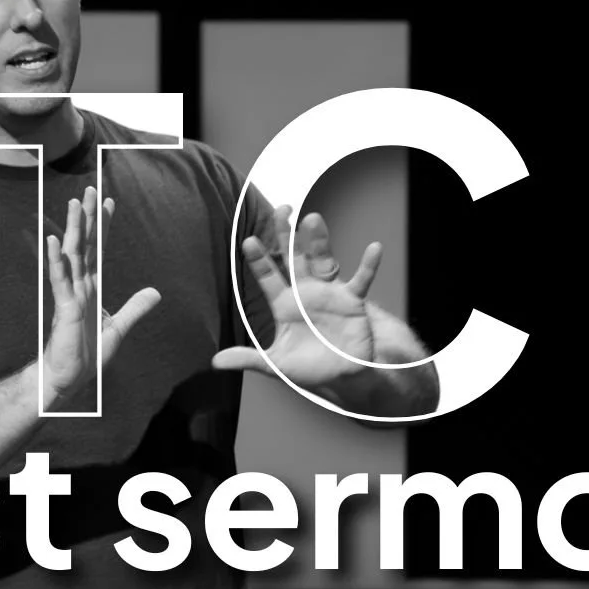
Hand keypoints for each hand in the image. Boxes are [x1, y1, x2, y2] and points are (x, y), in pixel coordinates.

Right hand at [41, 186, 161, 406]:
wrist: (69, 379)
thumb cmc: (87, 355)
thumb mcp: (119, 328)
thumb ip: (135, 308)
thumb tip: (155, 291)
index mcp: (91, 288)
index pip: (98, 250)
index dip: (104, 226)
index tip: (108, 201)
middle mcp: (79, 286)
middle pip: (85, 245)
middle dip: (88, 217)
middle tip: (90, 189)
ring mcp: (70, 295)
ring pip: (72, 255)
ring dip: (74, 229)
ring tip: (74, 204)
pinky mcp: (64, 309)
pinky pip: (60, 280)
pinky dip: (56, 260)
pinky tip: (54, 240)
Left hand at [213, 206, 383, 389]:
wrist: (341, 378)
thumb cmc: (308, 368)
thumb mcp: (276, 364)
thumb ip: (248, 358)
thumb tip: (215, 362)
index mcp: (283, 304)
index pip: (267, 276)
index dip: (258, 259)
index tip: (249, 241)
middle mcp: (304, 292)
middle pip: (293, 258)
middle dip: (286, 235)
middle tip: (281, 210)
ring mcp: (329, 293)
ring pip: (322, 260)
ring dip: (318, 241)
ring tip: (312, 220)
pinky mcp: (352, 302)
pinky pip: (361, 281)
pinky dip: (368, 266)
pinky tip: (374, 248)